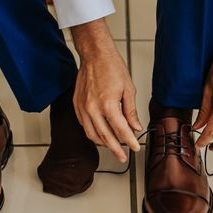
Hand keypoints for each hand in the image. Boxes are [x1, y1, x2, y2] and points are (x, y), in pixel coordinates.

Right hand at [71, 19, 141, 162]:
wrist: (95, 54)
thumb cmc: (111, 67)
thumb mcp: (128, 89)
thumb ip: (131, 111)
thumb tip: (135, 127)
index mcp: (108, 104)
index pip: (121, 130)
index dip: (130, 142)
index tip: (135, 148)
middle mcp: (93, 108)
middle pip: (105, 137)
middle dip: (116, 149)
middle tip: (123, 157)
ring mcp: (82, 107)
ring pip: (92, 134)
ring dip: (103, 144)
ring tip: (113, 148)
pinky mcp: (76, 105)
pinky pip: (84, 125)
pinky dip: (93, 133)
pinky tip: (101, 135)